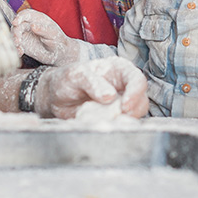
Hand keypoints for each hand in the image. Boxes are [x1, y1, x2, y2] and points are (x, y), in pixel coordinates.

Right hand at [11, 8, 82, 64]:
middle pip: (17, 25)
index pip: (25, 14)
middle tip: (18, 40)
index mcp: (37, 18)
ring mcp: (25, 35)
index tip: (15, 23)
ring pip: (14, 35)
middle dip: (16, 32)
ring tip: (19, 47)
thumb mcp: (53, 34)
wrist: (60, 54)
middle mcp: (29, 25)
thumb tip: (33, 25)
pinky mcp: (24, 44)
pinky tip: (20, 52)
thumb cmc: (58, 41)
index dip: (19, 17)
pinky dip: (16, 49)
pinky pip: (16, 45)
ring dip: (14, 41)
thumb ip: (43, 29)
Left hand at [34, 57, 148, 119]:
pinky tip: (101, 126)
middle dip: (133, 111)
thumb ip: (92, 82)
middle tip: (117, 118)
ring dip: (123, 121)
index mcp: (119, 70)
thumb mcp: (76, 75)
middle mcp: (123, 86)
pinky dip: (114, 127)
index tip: (124, 106)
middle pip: (141, 100)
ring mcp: (120, 103)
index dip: (135, 93)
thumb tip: (110, 96)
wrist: (55, 96)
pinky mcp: (113, 117)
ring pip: (134, 115)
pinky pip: (121, 125)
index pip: (137, 79)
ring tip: (106, 121)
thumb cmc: (67, 79)